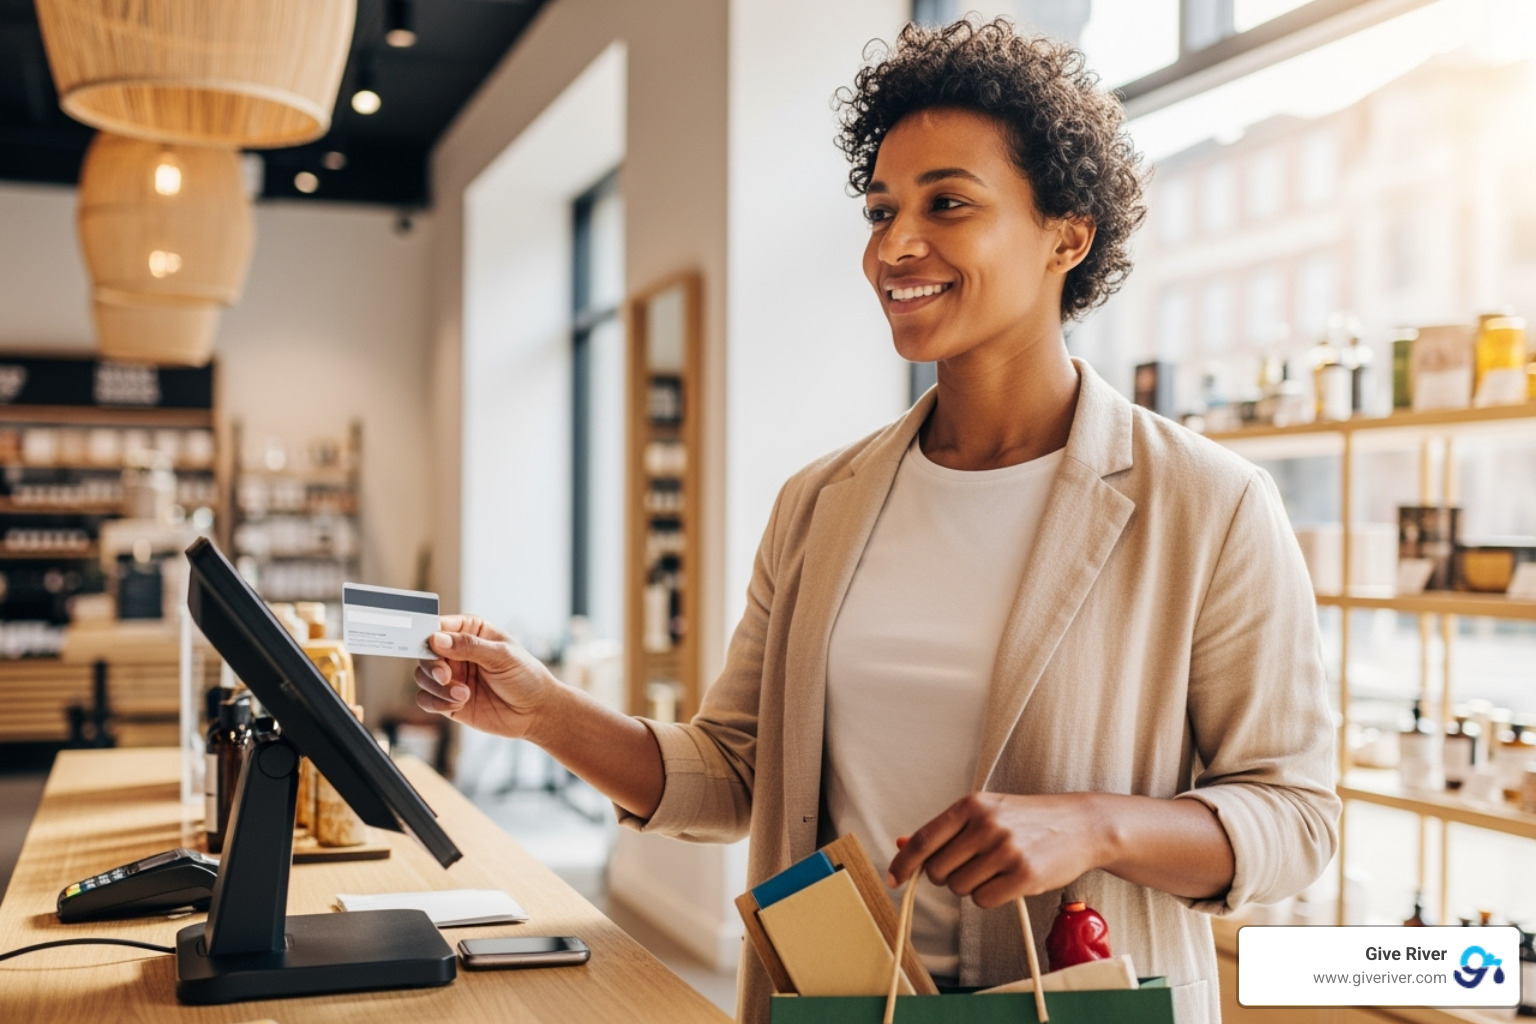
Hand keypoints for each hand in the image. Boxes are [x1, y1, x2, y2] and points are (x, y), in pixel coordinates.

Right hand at [414, 614, 559, 740]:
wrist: (535, 712)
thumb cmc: (526, 676)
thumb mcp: (503, 656)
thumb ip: (470, 646)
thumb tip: (437, 639)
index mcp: (471, 631)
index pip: (441, 626)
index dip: (429, 633)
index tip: (429, 644)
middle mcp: (457, 652)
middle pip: (425, 652)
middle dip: (432, 665)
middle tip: (446, 676)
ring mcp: (452, 676)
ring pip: (423, 676)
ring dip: (437, 687)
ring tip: (463, 694)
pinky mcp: (448, 700)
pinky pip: (426, 699)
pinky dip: (435, 702)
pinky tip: (457, 704)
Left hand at [886, 792, 1107, 908]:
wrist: (1080, 824)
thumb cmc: (1027, 819)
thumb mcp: (985, 812)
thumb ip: (945, 830)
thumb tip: (902, 843)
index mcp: (971, 805)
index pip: (925, 839)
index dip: (904, 862)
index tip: (894, 879)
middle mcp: (986, 825)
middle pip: (939, 871)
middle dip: (949, 876)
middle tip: (972, 866)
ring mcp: (1005, 850)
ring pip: (961, 889)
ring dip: (972, 887)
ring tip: (996, 870)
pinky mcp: (1024, 875)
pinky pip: (984, 900)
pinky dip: (990, 897)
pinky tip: (1008, 881)